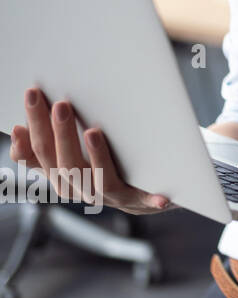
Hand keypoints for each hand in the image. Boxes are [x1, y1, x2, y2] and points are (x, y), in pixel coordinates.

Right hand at [10, 87, 174, 213]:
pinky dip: (146, 197)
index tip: (32, 97)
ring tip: (93, 132)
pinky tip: (159, 196)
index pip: (38, 153)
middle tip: (60, 105)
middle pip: (64, 164)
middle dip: (60, 134)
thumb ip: (43, 149)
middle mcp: (79, 189)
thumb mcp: (67, 158)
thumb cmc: (99, 169)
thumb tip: (18, 129)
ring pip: (96, 181)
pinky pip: (135, 196)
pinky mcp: (134, 200)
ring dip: (95, 157)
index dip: (33, 128)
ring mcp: (105, 196)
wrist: (138, 197)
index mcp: (59, 176)